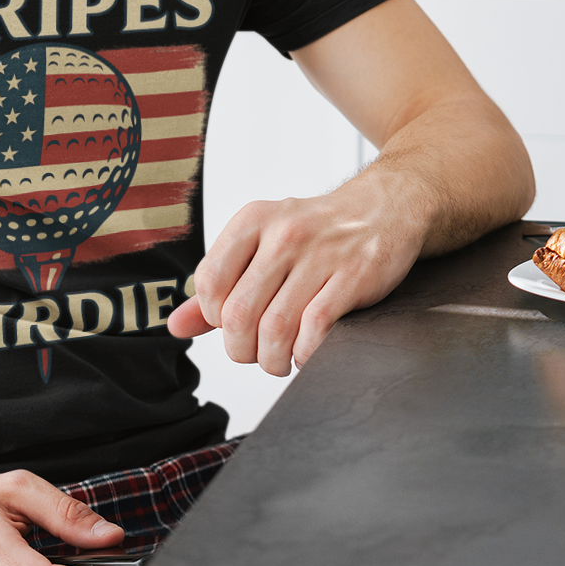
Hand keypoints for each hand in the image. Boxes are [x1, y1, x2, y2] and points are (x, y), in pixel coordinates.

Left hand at [165, 182, 423, 375]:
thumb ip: (221, 285)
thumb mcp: (263, 244)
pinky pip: (316, 329)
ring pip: (275, 328)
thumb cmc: (320, 232)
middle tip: (257, 353)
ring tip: (281, 358)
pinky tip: (308, 351)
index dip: (215, 318)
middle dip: (242, 349)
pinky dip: (306, 354)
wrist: (386, 206)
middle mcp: (284, 233)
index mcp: (253, 221)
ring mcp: (321, 253)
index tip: (234, 325)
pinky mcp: (354, 275)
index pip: (209, 283)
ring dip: (273, 359)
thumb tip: (177, 324)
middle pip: (238, 314)